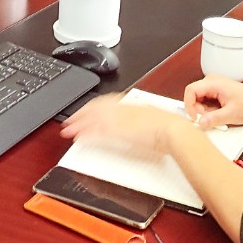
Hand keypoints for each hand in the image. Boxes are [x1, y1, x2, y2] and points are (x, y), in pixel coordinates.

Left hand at [60, 94, 188, 156]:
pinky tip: (80, 140)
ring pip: (92, 120)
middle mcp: (122, 110)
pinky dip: (87, 136)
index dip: (90, 107)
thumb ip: (135, 118)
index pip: (104, 102)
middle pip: (94, 109)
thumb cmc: (166, 128)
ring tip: (68, 132)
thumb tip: (130, 123)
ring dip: (79, 125)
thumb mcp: (148, 117)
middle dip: (79, 116)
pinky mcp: (119, 133)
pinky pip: (98, 133)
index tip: (82, 112)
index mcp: (129, 104)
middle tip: (68, 122)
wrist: (173, 131)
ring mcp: (120, 120)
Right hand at [184, 75, 242, 128]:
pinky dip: (208, 110)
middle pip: (193, 96)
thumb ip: (214, 119)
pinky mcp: (215, 92)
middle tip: (207, 120)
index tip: (194, 118)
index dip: (189, 105)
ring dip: (204, 111)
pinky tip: (218, 115)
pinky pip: (205, 101)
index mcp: (213, 82)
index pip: (190, 90)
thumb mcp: (231, 114)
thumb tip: (200, 123)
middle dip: (198, 110)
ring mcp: (213, 86)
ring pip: (198, 100)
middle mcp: (211, 81)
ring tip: (216, 117)